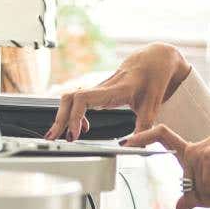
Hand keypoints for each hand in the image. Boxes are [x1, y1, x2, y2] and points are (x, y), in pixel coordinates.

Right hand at [45, 43, 192, 140]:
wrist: (154, 60)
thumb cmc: (153, 79)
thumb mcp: (153, 107)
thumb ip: (144, 129)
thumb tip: (135, 148)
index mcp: (115, 90)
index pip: (83, 98)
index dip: (75, 116)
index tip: (76, 134)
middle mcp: (103, 87)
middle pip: (69, 98)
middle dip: (59, 119)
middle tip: (54, 138)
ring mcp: (98, 88)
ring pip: (70, 97)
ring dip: (63, 117)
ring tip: (64, 136)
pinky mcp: (98, 91)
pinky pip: (77, 100)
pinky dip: (73, 114)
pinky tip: (81, 127)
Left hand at [124, 112, 209, 208]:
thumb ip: (201, 192)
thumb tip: (178, 206)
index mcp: (194, 151)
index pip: (162, 136)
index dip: (143, 137)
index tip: (124, 142)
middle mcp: (193, 149)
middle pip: (189, 187)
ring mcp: (201, 149)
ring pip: (199, 190)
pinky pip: (208, 185)